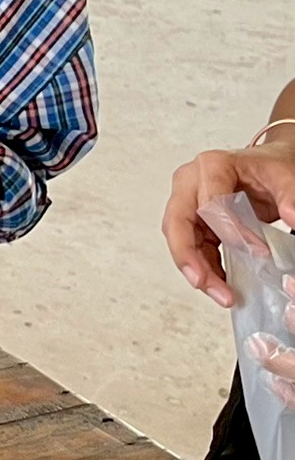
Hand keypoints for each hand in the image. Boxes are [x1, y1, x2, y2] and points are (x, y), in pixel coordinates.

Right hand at [166, 139, 294, 304]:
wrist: (268, 165)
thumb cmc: (271, 167)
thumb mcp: (286, 175)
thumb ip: (291, 195)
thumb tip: (293, 218)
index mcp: (212, 166)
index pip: (210, 203)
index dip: (230, 230)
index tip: (256, 252)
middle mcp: (190, 183)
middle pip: (177, 223)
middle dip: (189, 257)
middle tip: (204, 283)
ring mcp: (188, 203)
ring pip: (181, 241)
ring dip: (197, 270)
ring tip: (221, 294)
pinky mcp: (194, 222)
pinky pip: (193, 249)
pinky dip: (206, 269)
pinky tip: (222, 285)